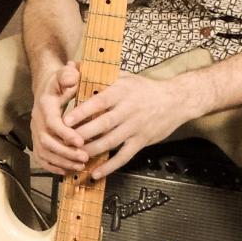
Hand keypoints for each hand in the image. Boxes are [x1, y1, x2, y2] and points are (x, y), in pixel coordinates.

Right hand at [29, 61, 87, 174]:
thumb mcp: (65, 73)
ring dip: (61, 161)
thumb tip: (72, 77)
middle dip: (66, 152)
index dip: (65, 134)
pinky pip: (41, 157)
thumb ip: (69, 73)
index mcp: (45, 105)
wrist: (46, 87)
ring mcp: (35, 131)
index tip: (80, 142)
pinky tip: (67, 171)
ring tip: (80, 166)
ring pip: (43, 152)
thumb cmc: (61, 81)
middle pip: (47, 141)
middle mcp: (36, 120)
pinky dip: (52, 166)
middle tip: (84, 157)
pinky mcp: (37, 140)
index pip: (52, 123)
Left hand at [60, 71, 193, 178]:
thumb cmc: (144, 88)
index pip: (99, 102)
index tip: (66, 120)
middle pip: (103, 124)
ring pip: (111, 142)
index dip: (82, 112)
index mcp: (122, 92)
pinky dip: (110, 166)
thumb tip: (74, 67)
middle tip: (65, 141)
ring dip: (92, 150)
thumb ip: (99, 74)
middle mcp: (128, 110)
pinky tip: (96, 173)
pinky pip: (124, 156)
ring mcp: (135, 127)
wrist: (176, 100)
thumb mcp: (124, 76)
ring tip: (75, 157)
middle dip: (83, 134)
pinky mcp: (141, 141)